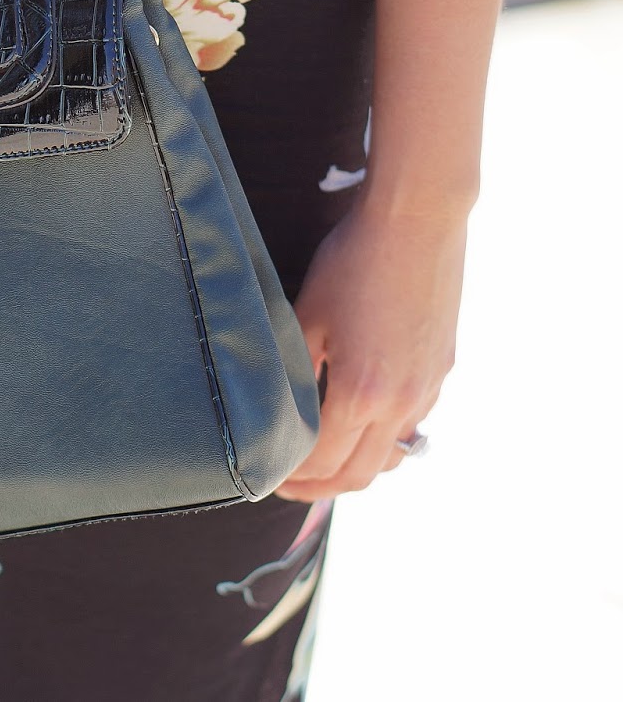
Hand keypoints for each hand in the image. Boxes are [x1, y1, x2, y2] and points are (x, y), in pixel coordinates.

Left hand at [274, 194, 469, 500]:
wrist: (417, 222)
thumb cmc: (352, 264)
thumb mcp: (307, 318)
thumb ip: (295, 374)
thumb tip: (279, 414)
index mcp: (362, 393)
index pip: (324, 462)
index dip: (292, 478)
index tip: (268, 477)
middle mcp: (402, 401)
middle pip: (361, 474)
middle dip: (321, 487)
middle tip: (288, 485)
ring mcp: (429, 387)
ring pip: (392, 453)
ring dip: (356, 466)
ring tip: (323, 459)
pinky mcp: (442, 369)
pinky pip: (412, 421)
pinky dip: (383, 436)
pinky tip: (359, 418)